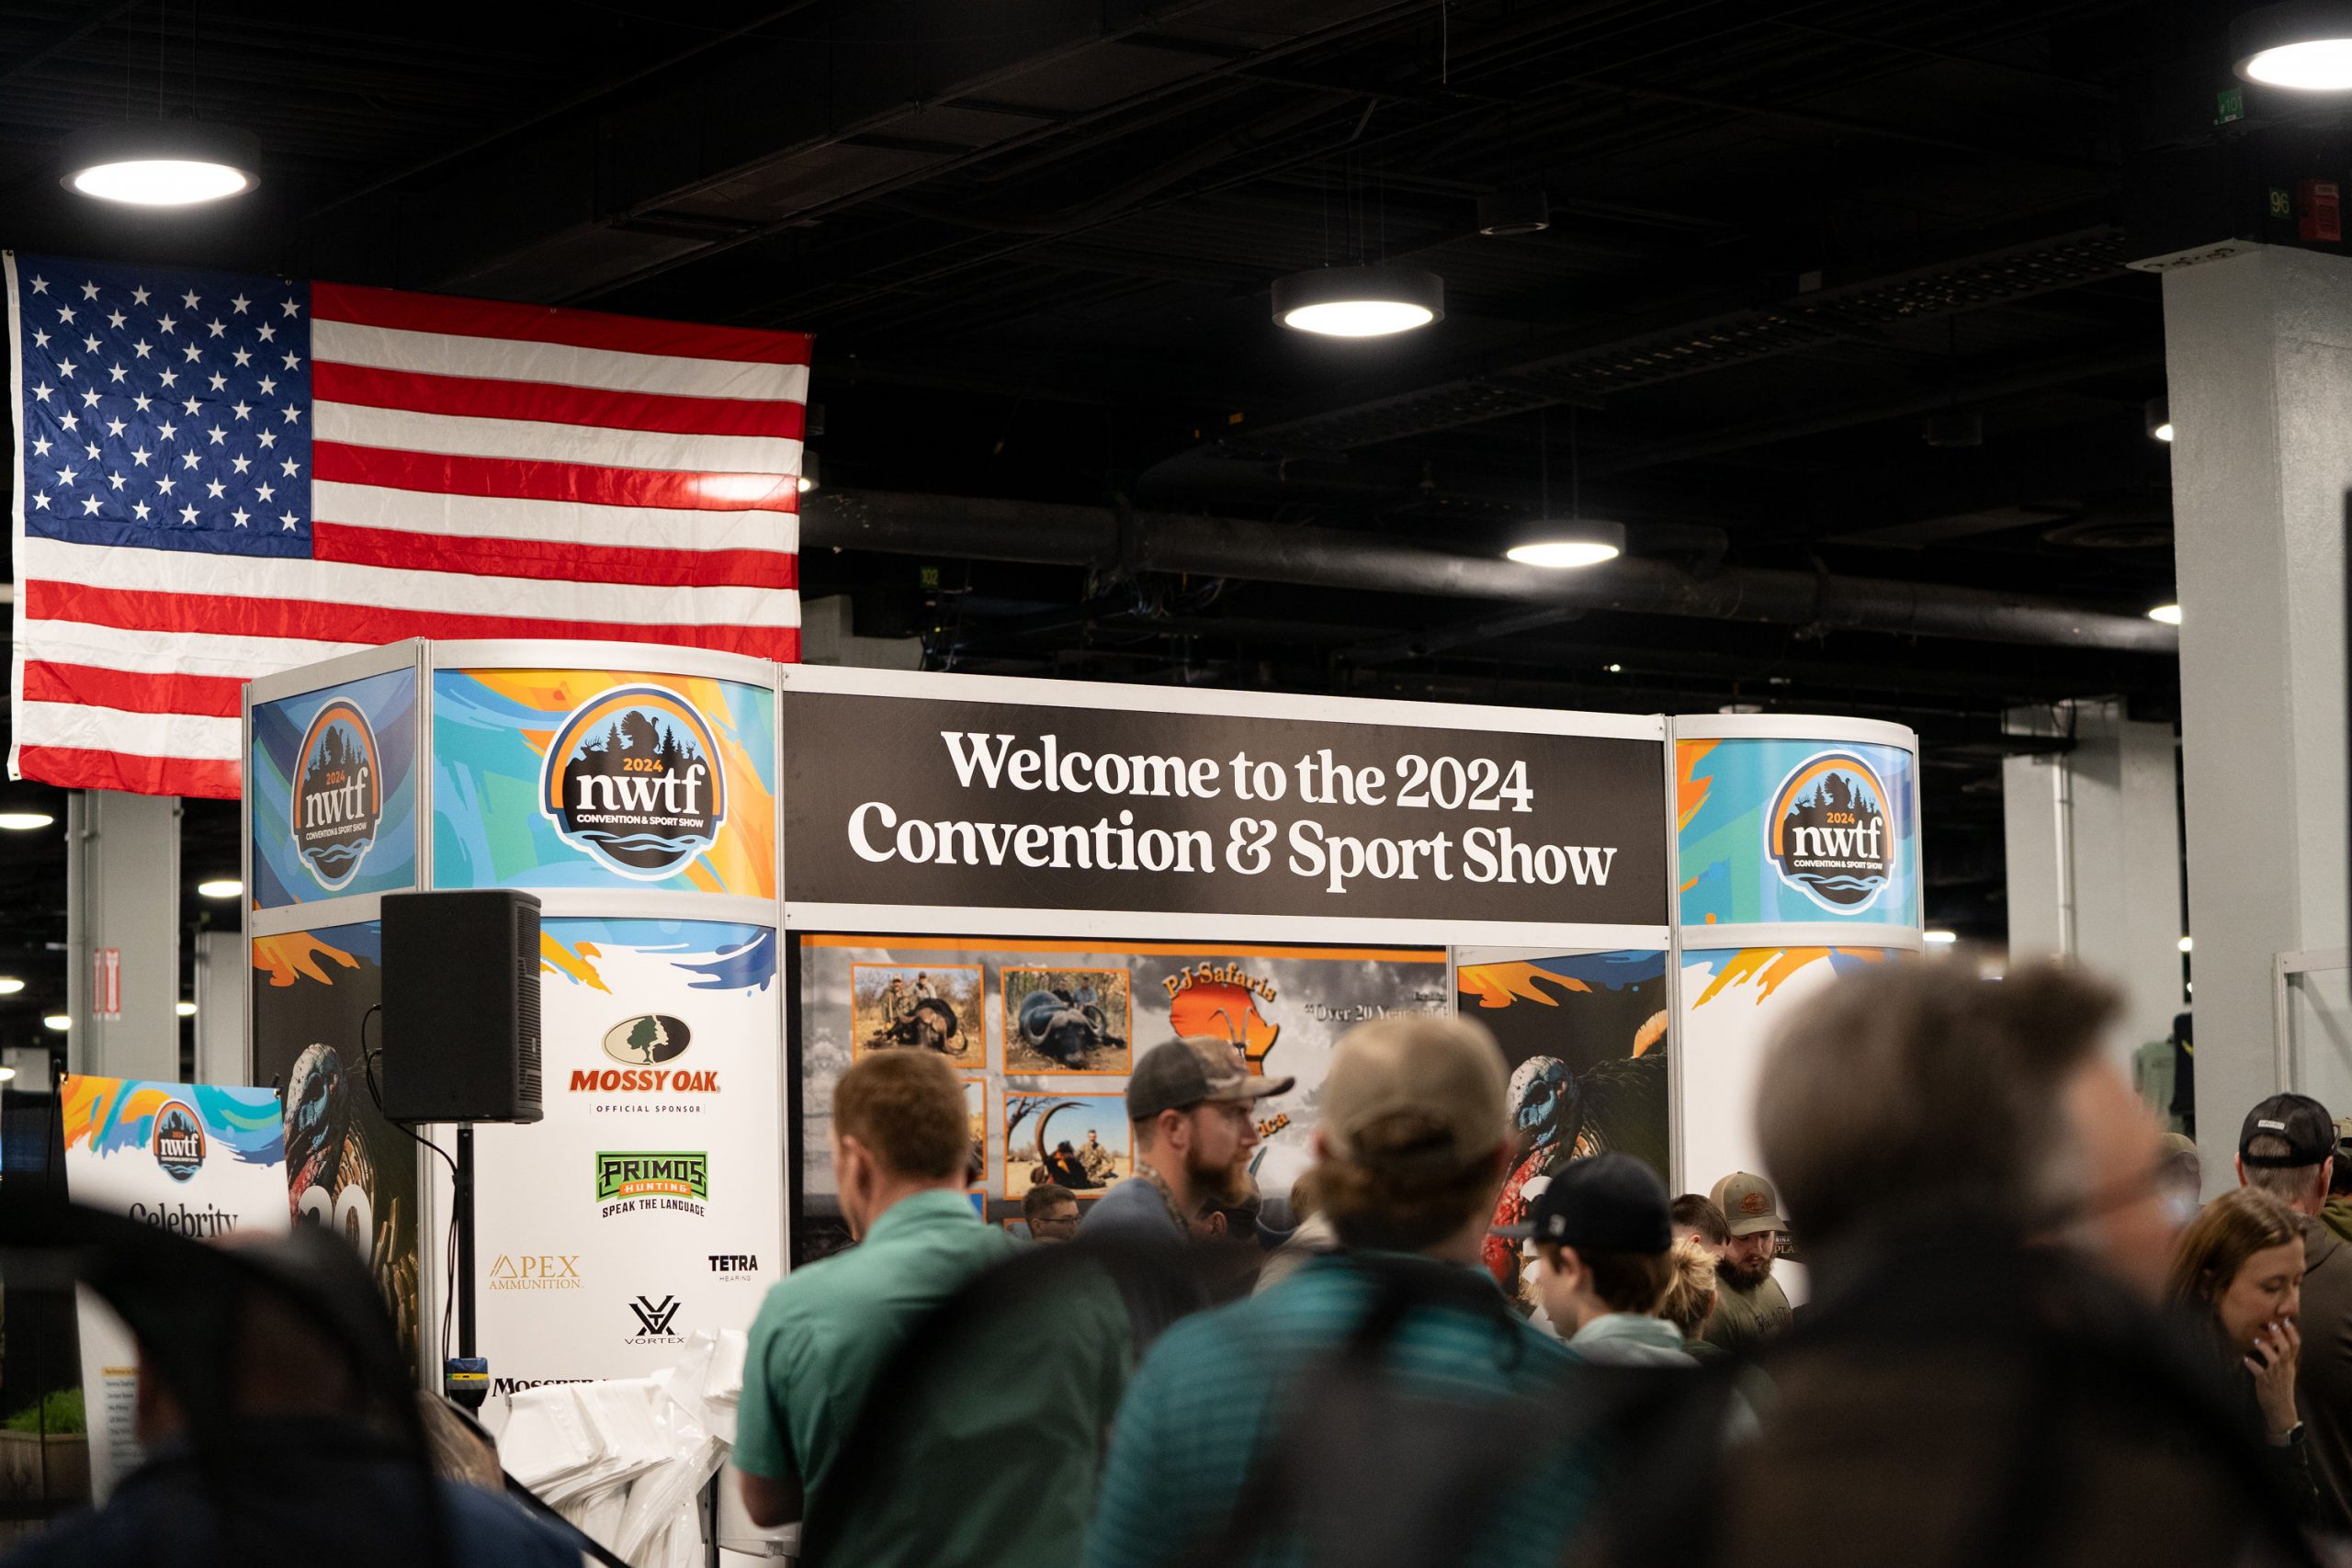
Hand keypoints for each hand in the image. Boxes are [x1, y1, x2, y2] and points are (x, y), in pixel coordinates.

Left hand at [2247, 1318, 2302, 1437]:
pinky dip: (2251, 1364)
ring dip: (2265, 1348)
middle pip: (2285, 1349)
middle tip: (2271, 1324)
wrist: (2280, 1409)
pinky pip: (2258, 1371)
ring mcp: (2275, 1375)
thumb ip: (2281, 1358)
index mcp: (2290, 1365)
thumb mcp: (2285, 1372)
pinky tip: (2245, 1358)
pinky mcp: (2265, 1382)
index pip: (2296, 1346)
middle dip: (2279, 1336)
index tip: (2286, 1320)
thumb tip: (2274, 1342)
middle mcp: (2285, 1369)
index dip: (2292, 1333)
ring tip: (2256, 1340)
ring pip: (2274, 1359)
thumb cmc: (2280, 1388)